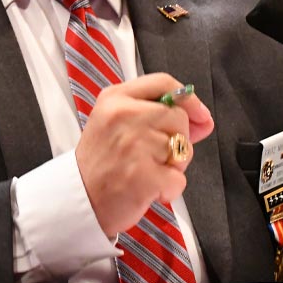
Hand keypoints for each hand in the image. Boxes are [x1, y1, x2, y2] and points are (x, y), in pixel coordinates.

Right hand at [75, 73, 214, 236]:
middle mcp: (124, 116)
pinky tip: (147, 189)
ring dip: (173, 166)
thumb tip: (203, 120)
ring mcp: (134, 145)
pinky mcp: (143, 175)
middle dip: (177, 140)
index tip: (200, 115)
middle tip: (153, 156)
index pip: (164, 83)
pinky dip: (169, 189)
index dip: (189, 99)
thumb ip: (157, 115)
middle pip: (179, 118)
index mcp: (115, 98)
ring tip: (146, 172)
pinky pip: (178, 179)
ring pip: (183, 149)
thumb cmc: (101, 162)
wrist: (79, 199)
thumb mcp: (117, 124)